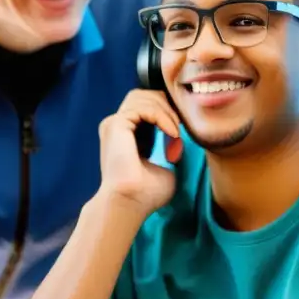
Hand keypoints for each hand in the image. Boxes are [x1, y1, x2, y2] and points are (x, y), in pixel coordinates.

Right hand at [97, 89, 183, 213]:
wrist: (131, 202)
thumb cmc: (146, 193)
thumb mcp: (166, 166)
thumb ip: (170, 149)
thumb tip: (180, 140)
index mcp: (127, 134)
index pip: (147, 106)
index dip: (168, 111)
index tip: (183, 128)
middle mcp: (118, 126)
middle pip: (144, 95)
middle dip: (167, 106)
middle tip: (181, 126)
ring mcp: (115, 123)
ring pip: (143, 97)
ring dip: (166, 110)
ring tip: (176, 131)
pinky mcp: (116, 124)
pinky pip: (143, 107)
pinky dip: (161, 116)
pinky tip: (172, 132)